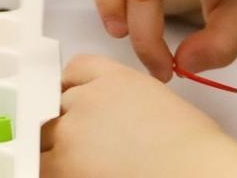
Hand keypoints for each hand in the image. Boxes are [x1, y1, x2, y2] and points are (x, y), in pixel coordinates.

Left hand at [40, 55, 236, 177]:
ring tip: (79, 163)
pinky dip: (50, 170)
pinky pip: (39, 163)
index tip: (73, 101)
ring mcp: (72, 129)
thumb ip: (124, 100)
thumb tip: (111, 119)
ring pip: (43, 132)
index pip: (76, 69)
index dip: (73, 88)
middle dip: (64, 120)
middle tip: (81, 143)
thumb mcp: (158, 105)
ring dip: (54, 146)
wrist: (197, 172)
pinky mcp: (62, 163)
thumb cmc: (193, 152)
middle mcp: (89, 98)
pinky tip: (71, 174)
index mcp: (116, 78)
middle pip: (56, 100)